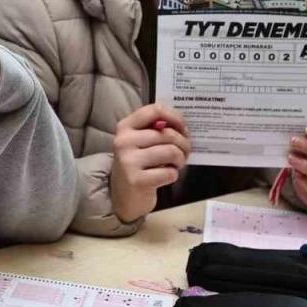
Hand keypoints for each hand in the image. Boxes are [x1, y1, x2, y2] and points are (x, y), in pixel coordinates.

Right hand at [110, 104, 190, 222]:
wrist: (123, 196)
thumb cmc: (138, 164)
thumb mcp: (140, 142)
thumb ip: (156, 129)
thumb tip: (180, 124)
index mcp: (125, 127)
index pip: (154, 110)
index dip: (175, 117)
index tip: (182, 128)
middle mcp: (124, 141)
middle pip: (168, 134)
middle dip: (184, 144)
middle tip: (183, 152)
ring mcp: (129, 161)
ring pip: (171, 152)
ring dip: (180, 160)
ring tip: (175, 164)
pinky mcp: (137, 180)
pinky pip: (169, 173)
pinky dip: (173, 175)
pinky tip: (165, 176)